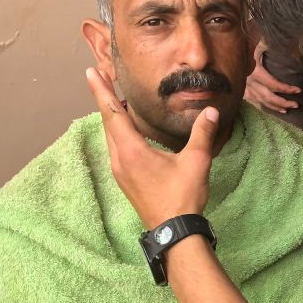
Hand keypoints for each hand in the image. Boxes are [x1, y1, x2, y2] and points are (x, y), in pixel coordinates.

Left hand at [85, 67, 215, 228]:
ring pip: (110, 136)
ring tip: (112, 98)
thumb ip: (202, 134)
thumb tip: (211, 111)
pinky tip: (124, 130)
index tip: (91, 72)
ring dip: (110, 115)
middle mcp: (120, 159)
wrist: (174, 231)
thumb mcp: (196, 162)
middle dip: (103, 98)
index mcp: (132, 150)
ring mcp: (120, 171)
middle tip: (99, 76)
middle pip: (107, 122)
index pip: (113, 113)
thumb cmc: (183, 196)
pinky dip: (116, 131)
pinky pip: (116, 147)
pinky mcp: (125, 179)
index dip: (102, 91)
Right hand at [243, 40, 300, 112]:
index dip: (286, 89)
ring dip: (274, 107)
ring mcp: (243, 86)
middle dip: (283, 103)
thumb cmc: (242, 42)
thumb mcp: (258, 42)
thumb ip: (269, 45)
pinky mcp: (239, 88)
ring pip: (260, 101)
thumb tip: (290, 45)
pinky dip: (262, 104)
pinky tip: (268, 107)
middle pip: (268, 97)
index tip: (298, 90)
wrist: (224, 47)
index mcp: (254, 71)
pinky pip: (252, 100)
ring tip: (285, 110)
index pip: (274, 85)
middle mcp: (249, 81)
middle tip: (296, 105)